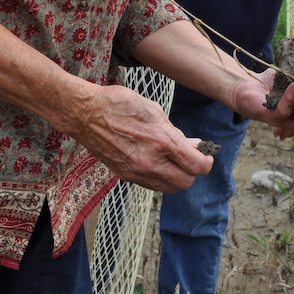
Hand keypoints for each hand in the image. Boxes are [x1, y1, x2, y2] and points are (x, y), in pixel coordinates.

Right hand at [65, 83, 212, 192]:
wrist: (87, 114)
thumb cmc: (120, 104)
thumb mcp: (154, 110)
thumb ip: (175, 132)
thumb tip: (193, 145)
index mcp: (163, 141)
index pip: (196, 166)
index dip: (206, 163)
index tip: (206, 158)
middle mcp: (151, 161)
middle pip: (185, 182)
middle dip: (192, 172)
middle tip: (190, 160)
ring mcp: (137, 172)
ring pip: (169, 188)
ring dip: (176, 177)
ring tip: (172, 161)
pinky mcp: (125, 176)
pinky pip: (151, 185)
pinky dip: (160, 178)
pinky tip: (156, 163)